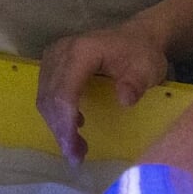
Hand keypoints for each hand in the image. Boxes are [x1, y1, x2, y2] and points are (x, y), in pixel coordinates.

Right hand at [34, 17, 172, 165]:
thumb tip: (124, 101)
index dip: (66, 121)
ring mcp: (53, 57)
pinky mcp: (51, 65)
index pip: (65, 90)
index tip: (75, 148)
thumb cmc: (141, 54)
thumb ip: (136, 83)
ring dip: (57, 126)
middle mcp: (60, 52)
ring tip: (76, 149)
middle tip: (76, 157)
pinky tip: (73, 128)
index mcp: (81, 51)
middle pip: (51, 97)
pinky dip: (56, 115)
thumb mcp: (147, 68)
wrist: (135, 37)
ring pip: (45, 98)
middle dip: (60, 130)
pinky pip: (46, 94)